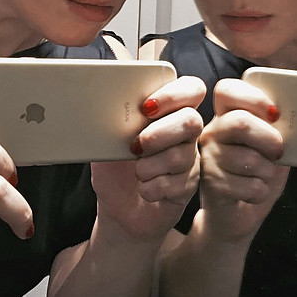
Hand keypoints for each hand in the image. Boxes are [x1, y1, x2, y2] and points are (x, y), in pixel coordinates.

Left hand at [90, 75, 205, 241]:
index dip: (174, 94)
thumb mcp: (104, 140)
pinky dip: (151, 188)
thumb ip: (110, 118)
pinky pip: (175, 183)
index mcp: (167, 111)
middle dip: (159, 133)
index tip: (147, 107)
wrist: (118, 207)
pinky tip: (144, 189)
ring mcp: (189, 159)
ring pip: (181, 156)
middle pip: (192, 121)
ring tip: (136, 172)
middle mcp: (183, 132)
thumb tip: (104, 98)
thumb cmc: (114, 169)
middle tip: (135, 146)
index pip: (191, 89)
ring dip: (148, 166)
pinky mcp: (188, 185)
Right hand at [197, 78, 289, 242]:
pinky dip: (261, 192)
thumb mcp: (271, 147)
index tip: (275, 114)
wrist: (237, 215)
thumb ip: (278, 130)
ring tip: (264, 176)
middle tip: (279, 152)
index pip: (227, 91)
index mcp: (226, 115)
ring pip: (248, 158)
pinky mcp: (211, 185)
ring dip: (268, 172)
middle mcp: (211, 133)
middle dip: (270, 139)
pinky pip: (249, 185)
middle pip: (240, 123)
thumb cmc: (257, 175)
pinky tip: (253, 193)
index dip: (253, 98)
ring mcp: (208, 159)